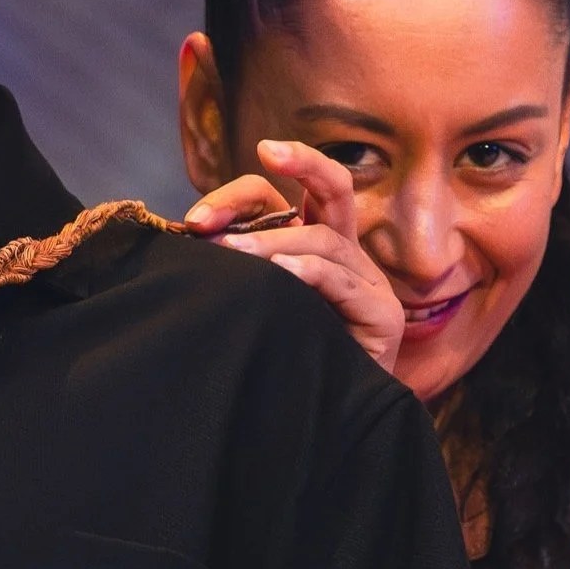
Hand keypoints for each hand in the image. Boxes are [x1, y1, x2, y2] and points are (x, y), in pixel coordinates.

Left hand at [182, 143, 403, 373]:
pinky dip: (307, 272)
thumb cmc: (282, 357)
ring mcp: (367, 282)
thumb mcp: (253, 303)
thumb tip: (188, 241)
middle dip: (303, 161)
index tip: (198, 214)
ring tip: (232, 251)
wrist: (327, 416)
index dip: (241, 193)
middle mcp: (344, 253)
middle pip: (334, 187)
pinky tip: (279, 275)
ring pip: (324, 238)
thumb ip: (236, 269)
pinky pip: (341, 281)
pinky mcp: (381, 315)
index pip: (282, 199)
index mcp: (311, 244)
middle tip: (265, 152)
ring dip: (273, 239)